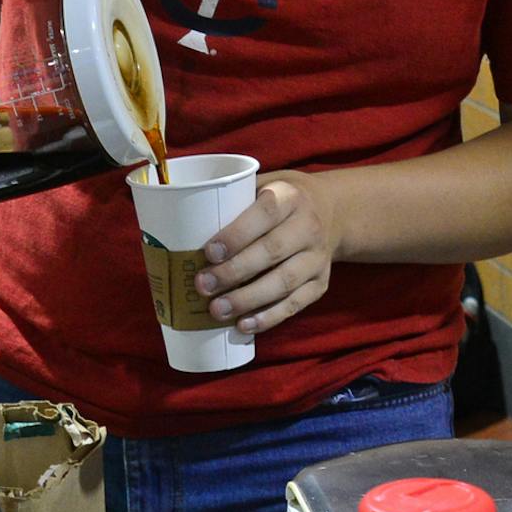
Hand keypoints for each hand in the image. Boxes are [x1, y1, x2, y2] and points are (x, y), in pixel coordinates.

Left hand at [195, 171, 344, 334]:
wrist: (333, 212)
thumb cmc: (278, 200)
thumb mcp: (261, 186)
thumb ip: (232, 201)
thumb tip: (178, 225)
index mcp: (289, 197)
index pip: (265, 213)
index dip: (237, 234)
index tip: (209, 252)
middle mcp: (309, 227)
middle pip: (271, 252)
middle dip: (234, 272)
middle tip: (202, 285)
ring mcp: (318, 257)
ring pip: (284, 282)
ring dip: (248, 299)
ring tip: (217, 310)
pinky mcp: (321, 283)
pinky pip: (296, 303)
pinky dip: (269, 317)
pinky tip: (244, 325)